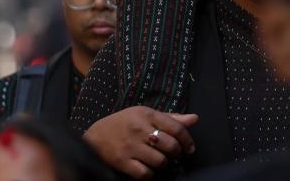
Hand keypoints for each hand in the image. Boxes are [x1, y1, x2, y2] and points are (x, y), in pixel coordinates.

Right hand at [82, 106, 198, 178]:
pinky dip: (150, 174)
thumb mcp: (145, 114)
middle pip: (171, 146)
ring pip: (160, 161)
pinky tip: (147, 168)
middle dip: (176, 153)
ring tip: (158, 160)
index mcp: (147, 114)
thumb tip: (195, 119)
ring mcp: (131, 146)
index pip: (176, 128)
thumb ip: (170, 118)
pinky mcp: (123, 162)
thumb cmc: (124, 123)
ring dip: (163, 164)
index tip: (189, 148)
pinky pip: (145, 174)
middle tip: (172, 154)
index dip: (187, 140)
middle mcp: (140, 129)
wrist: (95, 136)